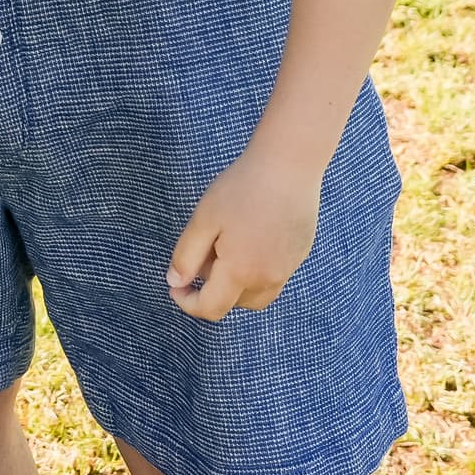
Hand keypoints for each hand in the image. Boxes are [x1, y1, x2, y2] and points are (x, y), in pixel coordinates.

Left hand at [168, 139, 323, 318]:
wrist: (288, 165)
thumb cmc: (241, 188)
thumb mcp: (203, 220)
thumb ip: (186, 257)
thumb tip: (175, 284)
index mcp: (241, 273)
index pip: (211, 309)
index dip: (188, 303)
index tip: (176, 287)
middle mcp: (268, 279)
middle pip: (234, 303)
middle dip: (213, 288)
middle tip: (205, 250)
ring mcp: (287, 268)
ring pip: (256, 294)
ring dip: (236, 284)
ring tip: (227, 244)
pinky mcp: (299, 255)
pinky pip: (273, 276)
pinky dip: (255, 270)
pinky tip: (250, 235)